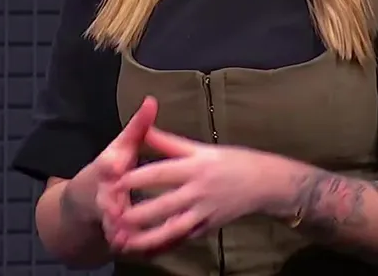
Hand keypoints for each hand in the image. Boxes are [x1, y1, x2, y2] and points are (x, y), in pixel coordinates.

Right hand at [64, 97, 158, 238]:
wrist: (84, 201)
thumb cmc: (111, 167)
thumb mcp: (122, 145)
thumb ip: (139, 126)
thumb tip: (152, 100)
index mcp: (105, 169)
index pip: (106, 166)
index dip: (110, 166)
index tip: (115, 166)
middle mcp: (102, 193)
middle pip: (105, 200)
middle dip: (111, 206)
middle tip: (119, 211)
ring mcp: (105, 216)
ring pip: (111, 226)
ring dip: (118, 233)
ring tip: (126, 241)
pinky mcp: (113, 234)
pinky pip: (123, 243)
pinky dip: (131, 249)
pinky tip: (145, 253)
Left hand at [107, 128, 279, 254]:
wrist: (264, 183)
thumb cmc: (231, 161)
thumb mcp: (201, 147)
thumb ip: (170, 142)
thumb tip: (144, 128)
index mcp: (195, 167)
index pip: (161, 173)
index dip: (136, 178)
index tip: (114, 182)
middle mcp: (199, 191)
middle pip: (164, 204)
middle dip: (138, 213)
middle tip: (112, 217)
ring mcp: (204, 212)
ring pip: (173, 228)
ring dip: (149, 237)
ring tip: (126, 241)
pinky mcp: (209, 228)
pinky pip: (184, 238)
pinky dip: (166, 245)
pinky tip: (149, 249)